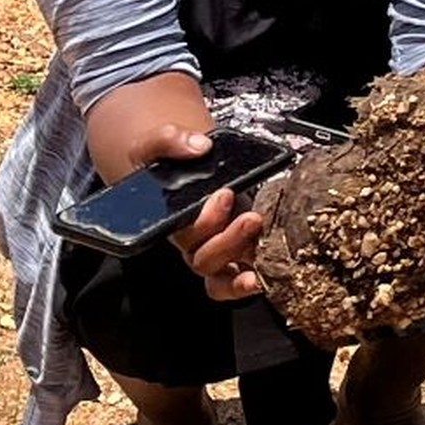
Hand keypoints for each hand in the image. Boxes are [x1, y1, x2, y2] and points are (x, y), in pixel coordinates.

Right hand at [137, 125, 267, 301]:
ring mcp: (216, 252)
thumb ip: (170, 139)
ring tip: (261, 261)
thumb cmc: (170, 160)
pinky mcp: (237, 256)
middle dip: (228, 241)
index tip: (224, 194)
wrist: (189, 163)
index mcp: (171, 220)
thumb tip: (200, 146)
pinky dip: (248, 285)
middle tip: (251, 218)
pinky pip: (234, 283)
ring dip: (238, 277)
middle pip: (203, 259)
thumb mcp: (159, 142)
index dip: (203, 222)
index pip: (182, 233)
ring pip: (219, 278)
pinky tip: (265, 277)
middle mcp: (192, 242)